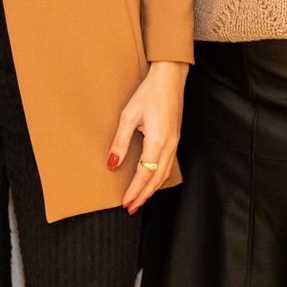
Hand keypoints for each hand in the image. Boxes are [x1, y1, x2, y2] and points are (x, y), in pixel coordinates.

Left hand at [108, 60, 185, 214]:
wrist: (170, 78)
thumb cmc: (149, 93)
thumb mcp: (129, 115)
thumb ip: (120, 142)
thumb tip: (112, 164)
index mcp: (158, 141)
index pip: (144, 174)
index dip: (135, 190)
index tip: (125, 203)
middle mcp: (169, 145)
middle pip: (157, 179)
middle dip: (143, 195)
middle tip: (131, 208)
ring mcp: (175, 143)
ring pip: (164, 174)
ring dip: (151, 189)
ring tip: (139, 199)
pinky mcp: (175, 139)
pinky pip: (168, 165)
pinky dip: (159, 178)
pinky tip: (151, 181)